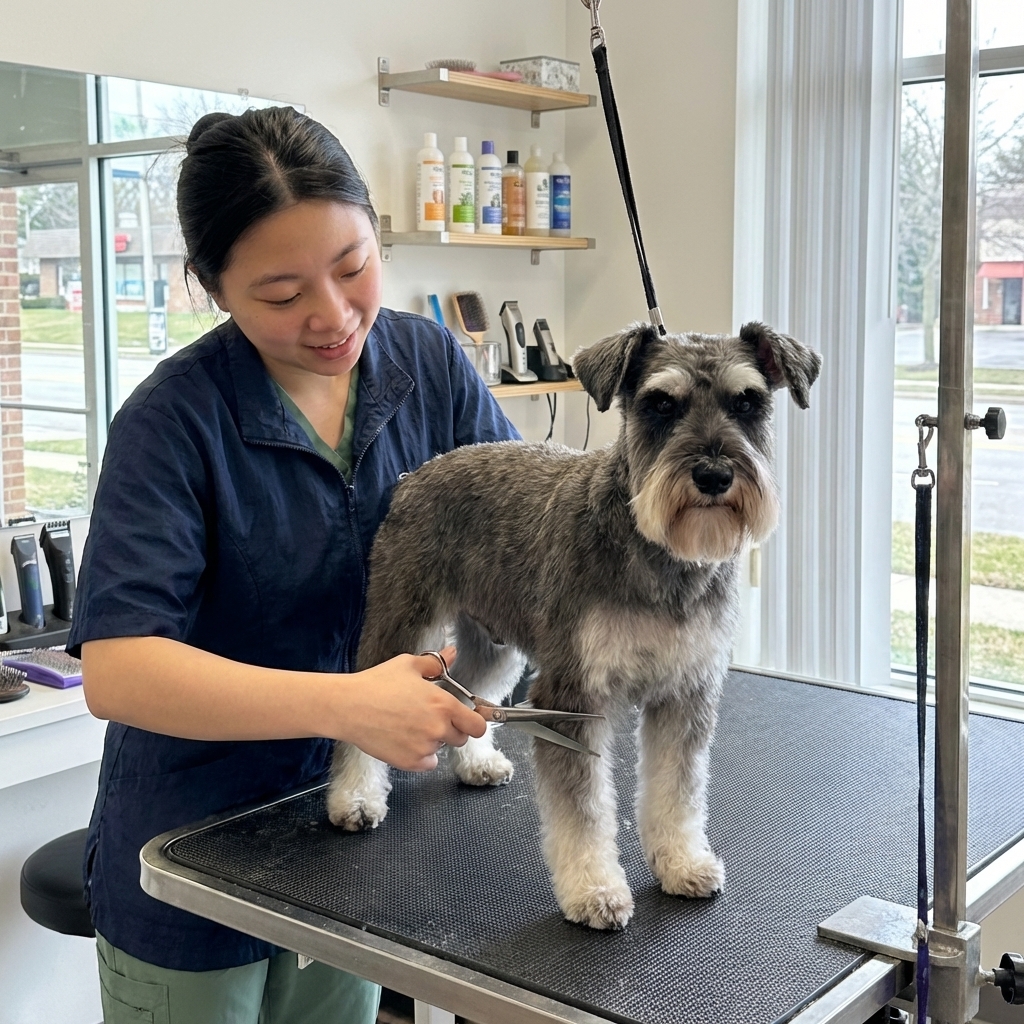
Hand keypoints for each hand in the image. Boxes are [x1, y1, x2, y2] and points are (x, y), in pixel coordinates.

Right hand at [333, 647, 487, 771]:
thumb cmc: (376, 684)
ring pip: (440, 749)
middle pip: (461, 738)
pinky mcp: (410, 762)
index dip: (474, 722)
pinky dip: (420, 755)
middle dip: (451, 729)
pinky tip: (404, 739)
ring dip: (432, 741)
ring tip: (409, 725)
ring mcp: (424, 747)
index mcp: (443, 704)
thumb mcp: (408, 665)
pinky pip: (427, 763)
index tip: (468, 719)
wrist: (348, 707)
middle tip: (429, 718)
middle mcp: (438, 728)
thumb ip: (436, 663)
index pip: (478, 725)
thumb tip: (452, 653)